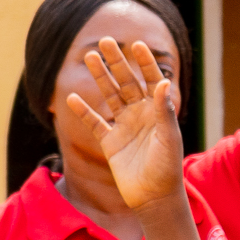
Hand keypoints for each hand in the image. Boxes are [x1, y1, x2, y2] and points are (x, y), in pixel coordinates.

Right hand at [61, 38, 184, 211]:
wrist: (154, 197)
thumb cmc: (167, 168)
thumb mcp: (168, 137)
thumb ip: (164, 110)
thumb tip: (164, 82)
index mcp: (158, 111)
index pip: (152, 80)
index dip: (145, 63)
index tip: (137, 44)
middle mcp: (141, 115)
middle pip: (127, 82)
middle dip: (117, 62)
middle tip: (105, 41)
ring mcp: (124, 126)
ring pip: (109, 96)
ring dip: (100, 78)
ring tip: (90, 58)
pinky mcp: (110, 142)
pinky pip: (94, 122)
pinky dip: (83, 111)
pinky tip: (72, 98)